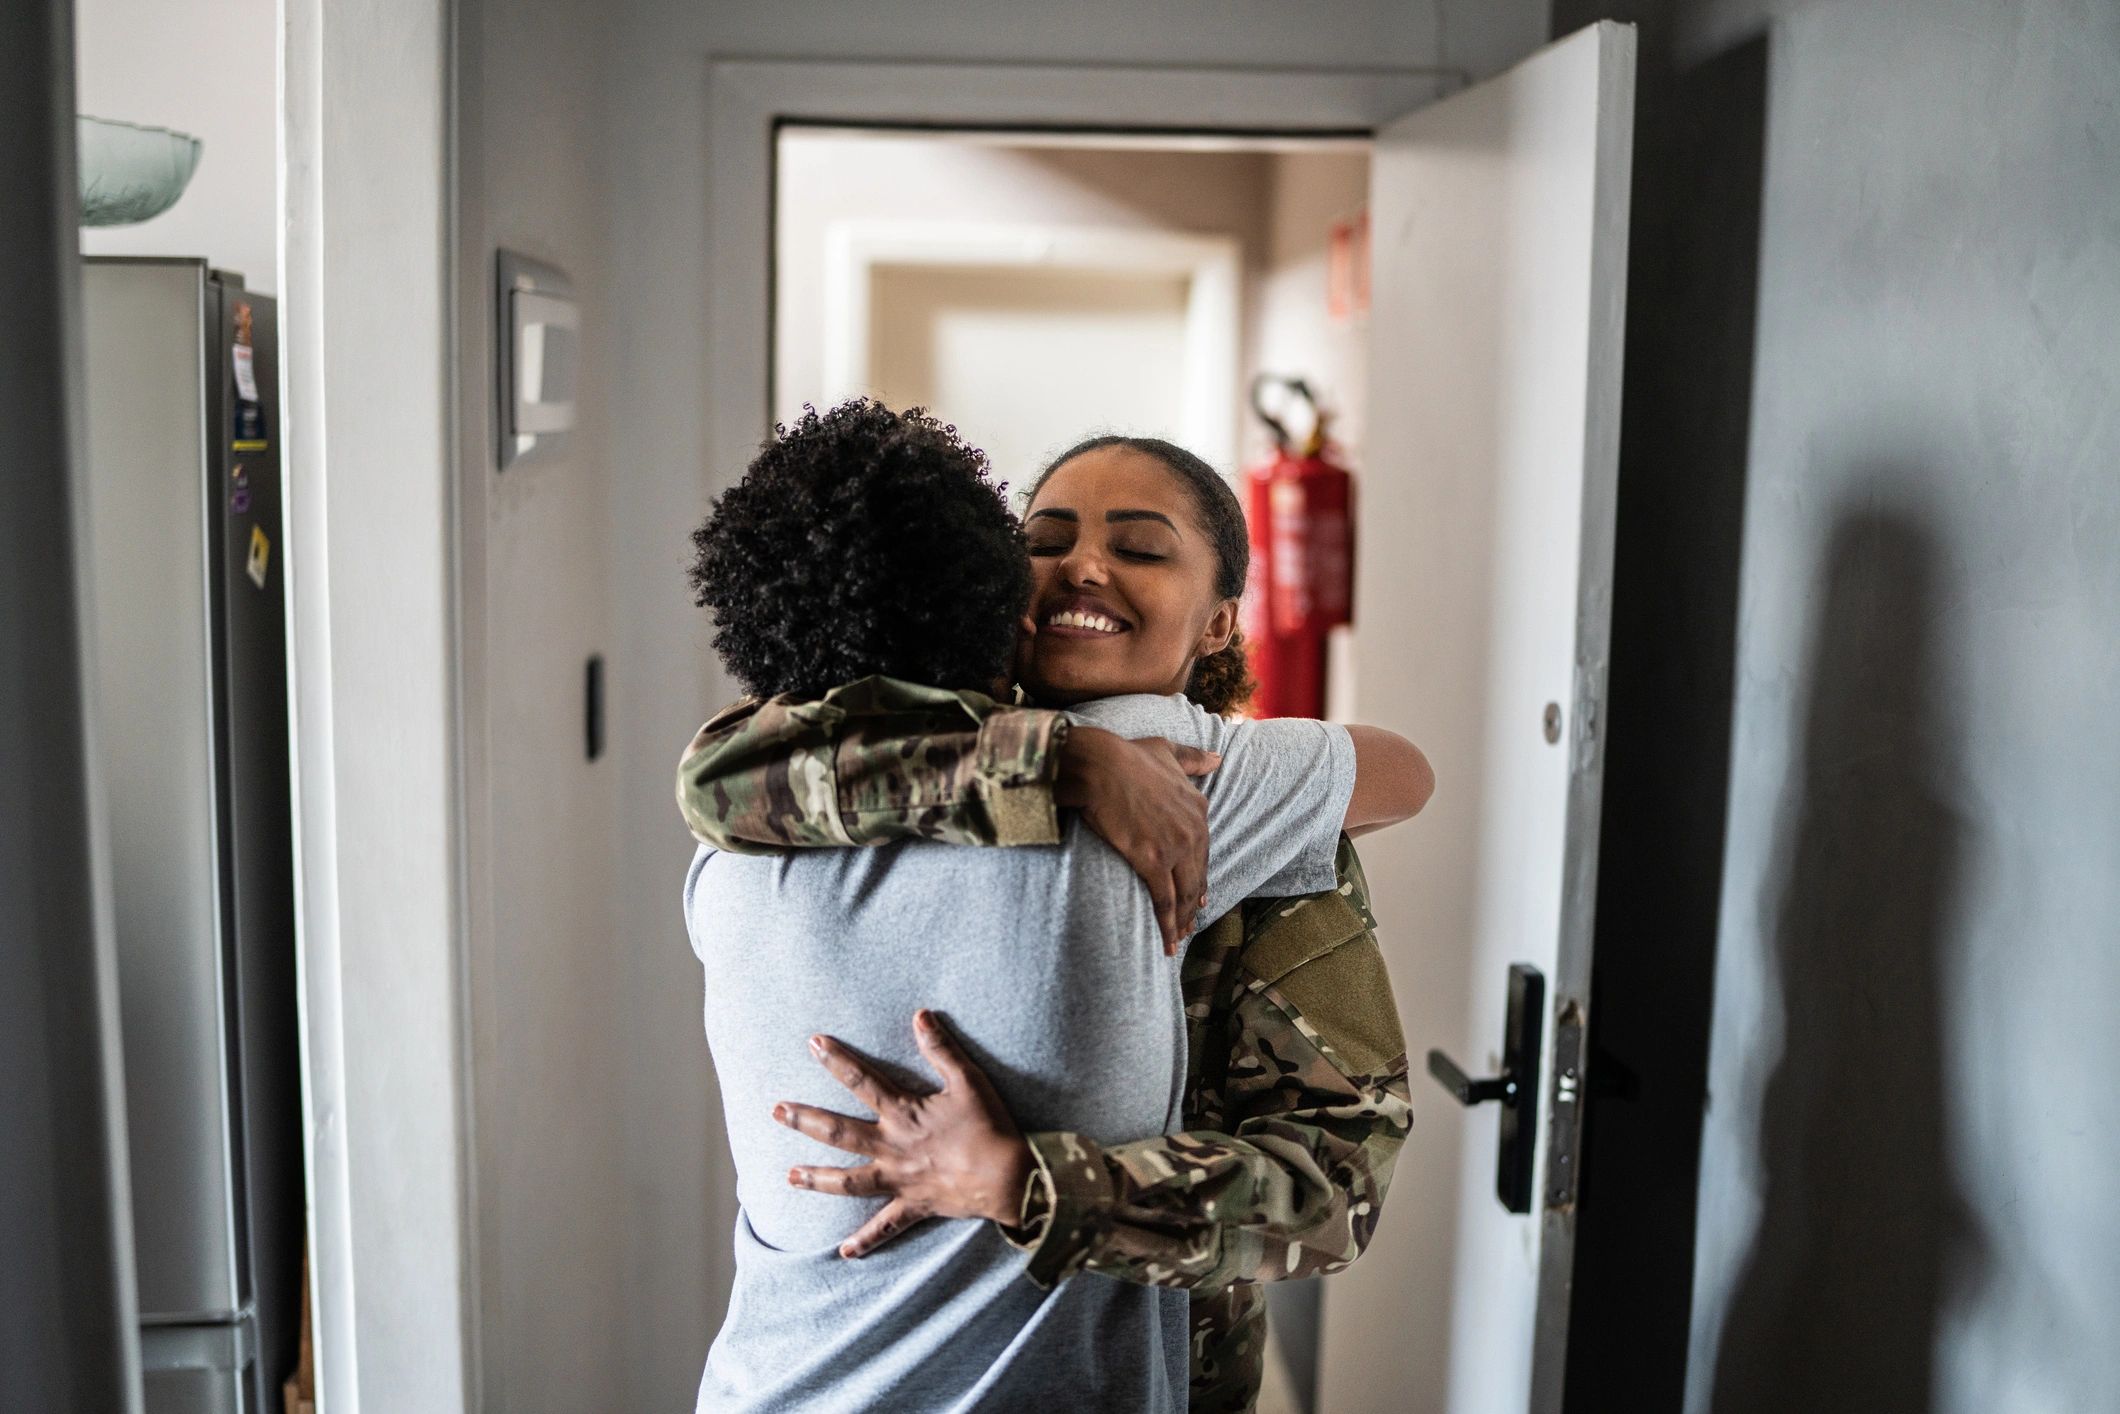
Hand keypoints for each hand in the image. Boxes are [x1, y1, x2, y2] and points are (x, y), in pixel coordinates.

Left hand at [775, 1011, 1033, 1258]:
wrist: (1008, 1177)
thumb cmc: (989, 1126)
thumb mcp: (967, 1080)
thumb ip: (941, 1049)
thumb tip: (920, 1016)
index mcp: (903, 1114)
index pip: (862, 1081)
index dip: (837, 1061)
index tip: (812, 1044)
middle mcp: (892, 1148)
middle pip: (839, 1133)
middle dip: (805, 1120)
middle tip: (777, 1111)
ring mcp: (899, 1180)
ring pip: (849, 1181)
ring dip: (817, 1179)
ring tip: (790, 1176)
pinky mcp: (913, 1206)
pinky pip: (885, 1227)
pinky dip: (865, 1240)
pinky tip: (845, 1252)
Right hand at [1056, 726, 1219, 953]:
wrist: (1101, 766)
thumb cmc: (1128, 756)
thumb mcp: (1168, 751)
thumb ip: (1194, 759)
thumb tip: (1218, 758)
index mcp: (1198, 808)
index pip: (1203, 851)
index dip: (1200, 875)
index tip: (1199, 895)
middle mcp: (1193, 831)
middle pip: (1196, 876)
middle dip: (1193, 904)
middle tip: (1190, 925)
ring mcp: (1175, 848)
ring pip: (1184, 893)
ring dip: (1182, 920)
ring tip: (1178, 940)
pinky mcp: (1153, 861)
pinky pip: (1164, 900)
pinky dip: (1168, 923)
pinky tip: (1169, 941)